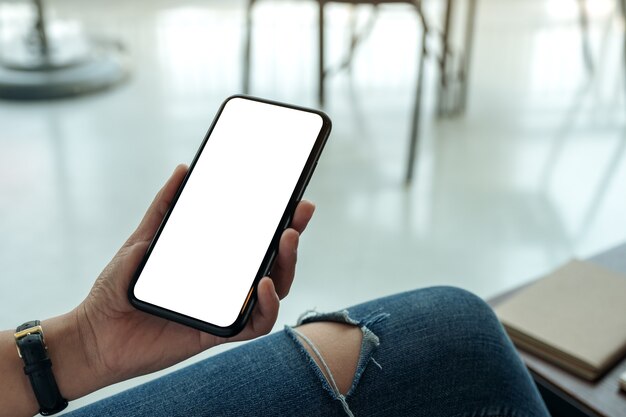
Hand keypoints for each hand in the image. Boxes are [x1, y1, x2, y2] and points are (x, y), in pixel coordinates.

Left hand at [75, 164, 314, 386]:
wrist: (95, 334)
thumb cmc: (118, 289)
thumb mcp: (143, 240)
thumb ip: (164, 208)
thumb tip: (184, 169)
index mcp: (215, 264)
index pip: (257, 243)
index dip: (281, 223)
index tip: (296, 201)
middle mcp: (227, 286)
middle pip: (274, 264)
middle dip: (293, 238)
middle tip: (299, 213)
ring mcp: (226, 309)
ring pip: (274, 291)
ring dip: (287, 266)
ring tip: (286, 240)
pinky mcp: (219, 333)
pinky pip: (256, 324)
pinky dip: (267, 306)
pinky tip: (262, 284)